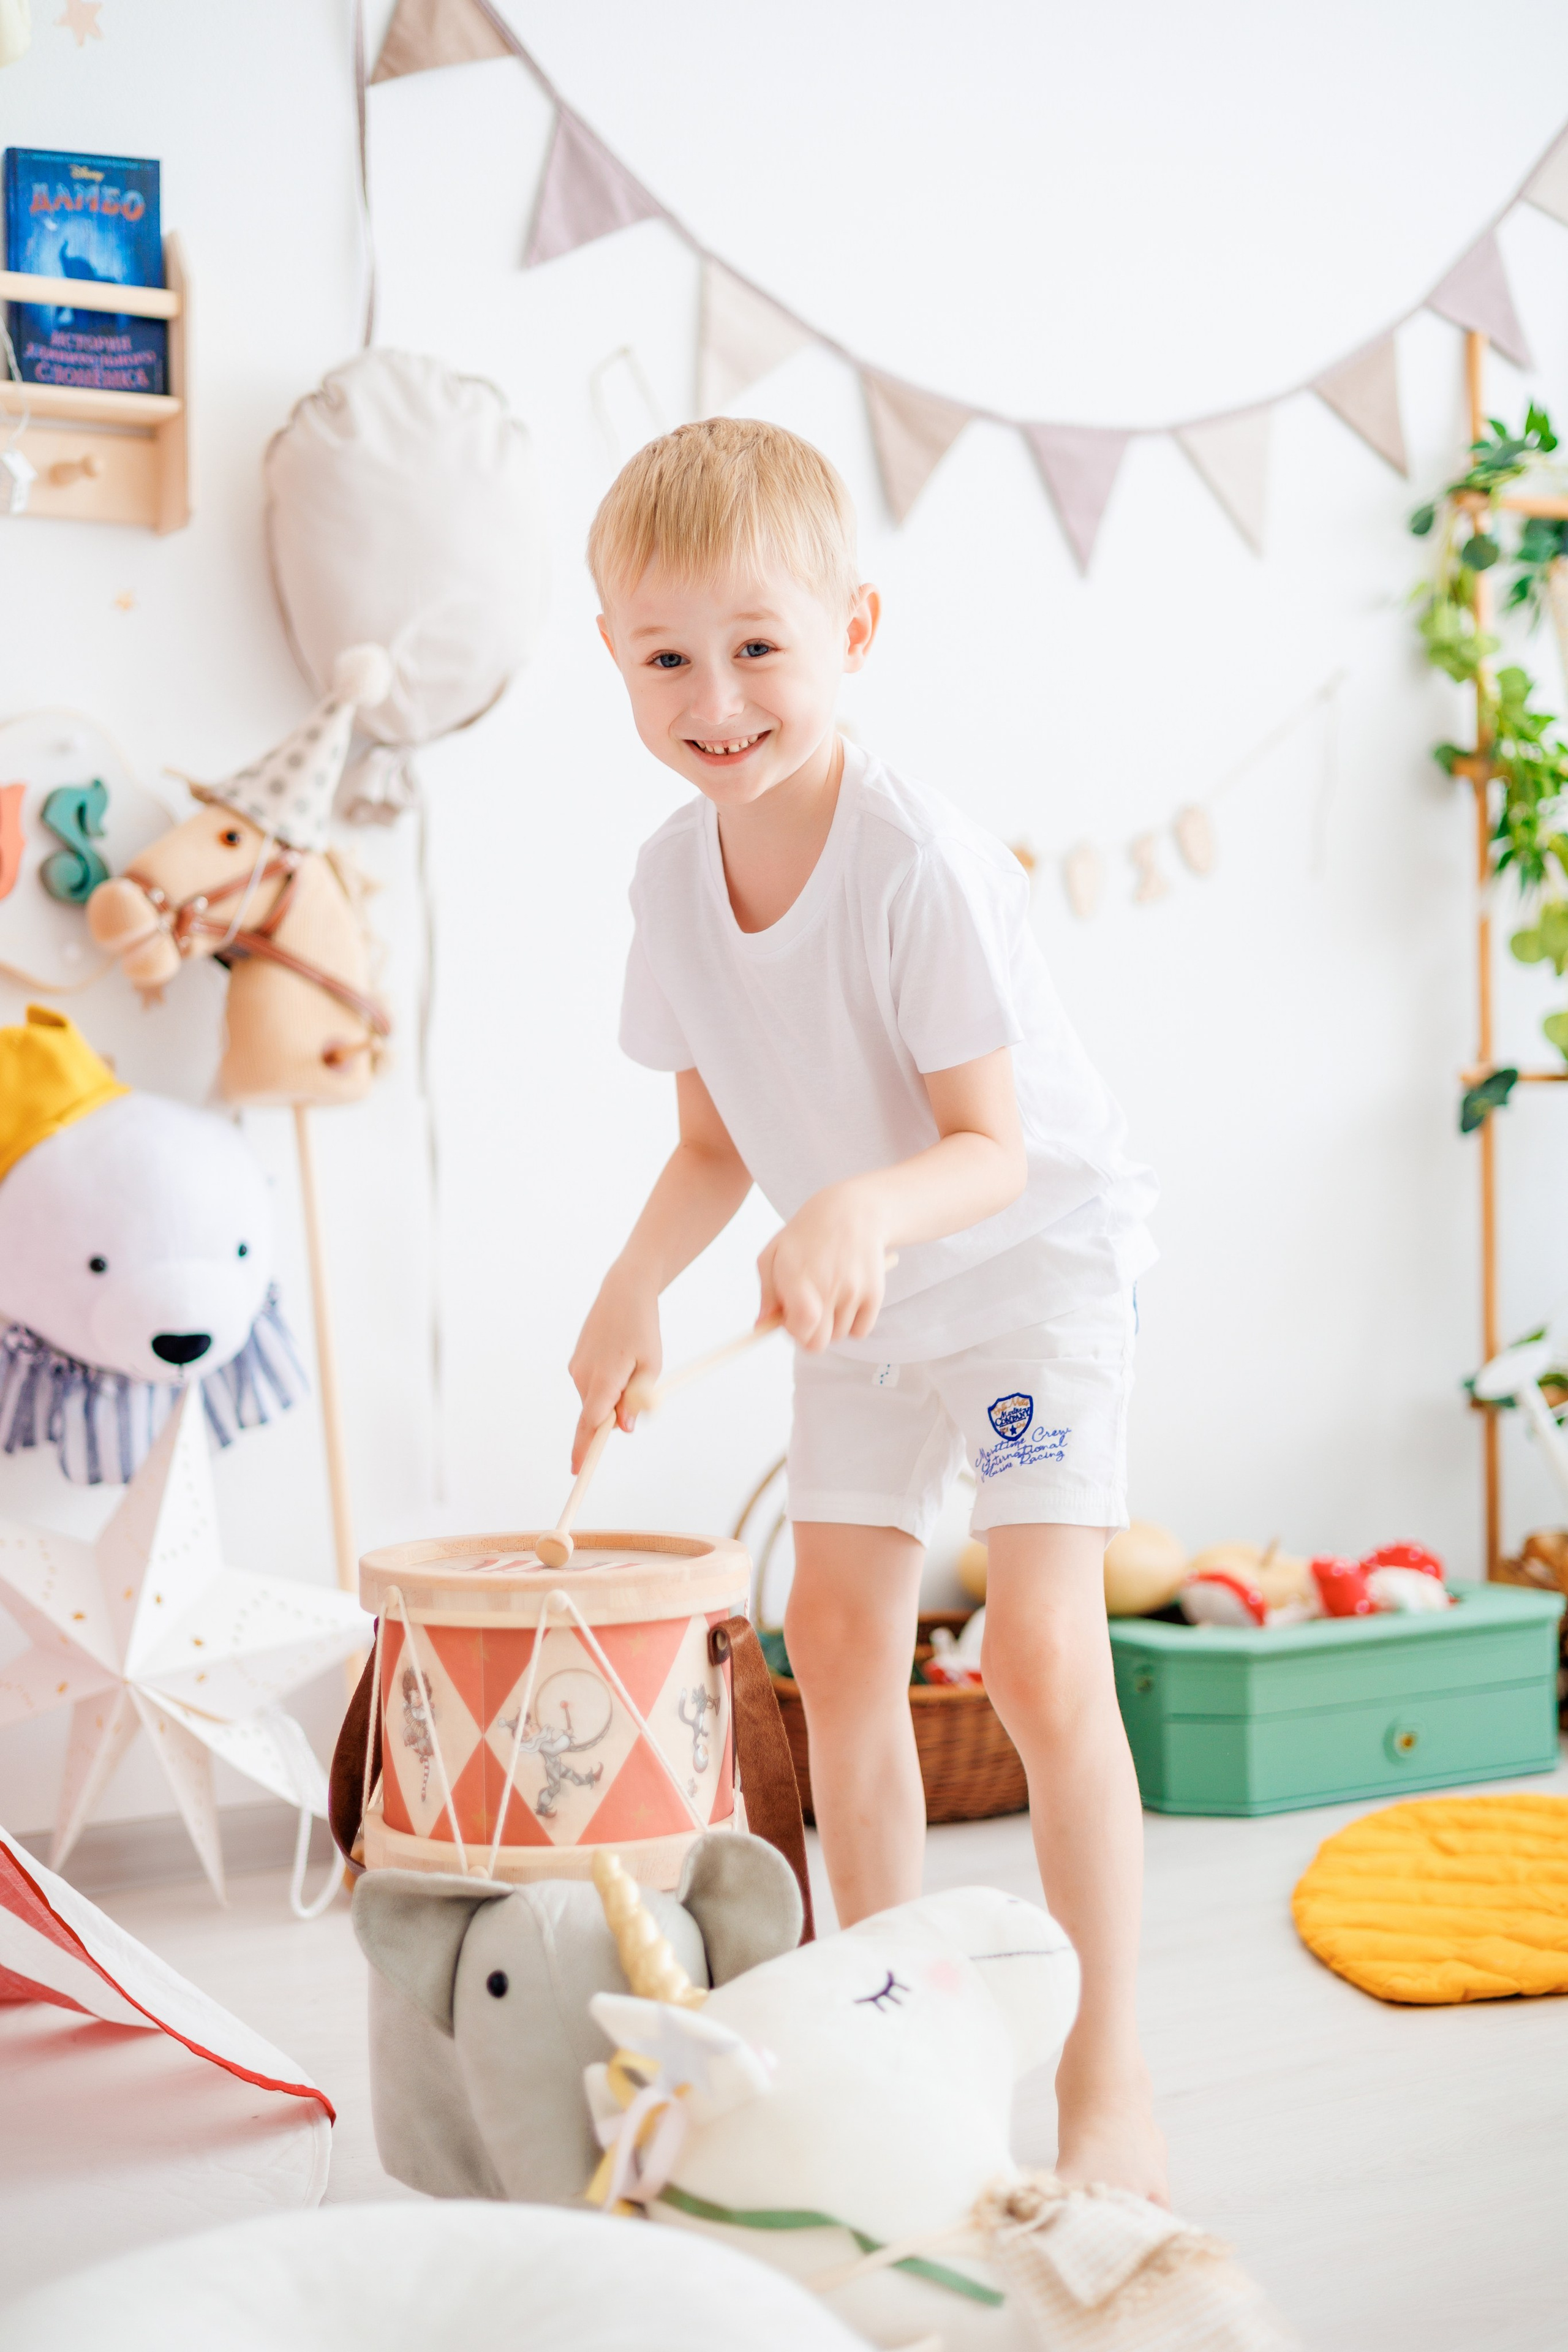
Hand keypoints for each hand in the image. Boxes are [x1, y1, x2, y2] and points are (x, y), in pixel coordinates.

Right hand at [567, 1262, 660, 1469]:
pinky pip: (591, 1386)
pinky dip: (605, 1384)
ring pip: (594, 1400)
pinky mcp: (575, 1362)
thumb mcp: (650, 1365)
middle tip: (637, 1383)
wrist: (623, 1293)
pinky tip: (618, 1358)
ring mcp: (576, 1368)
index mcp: (605, 1377)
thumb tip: (623, 1429)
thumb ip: (636, 1400)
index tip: (578, 1471)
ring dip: (612, 1396)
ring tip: (631, 1363)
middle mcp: (584, 1375)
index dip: (584, 1449)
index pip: (590, 1422)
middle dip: (613, 1416)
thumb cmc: (642, 1329)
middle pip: (594, 1415)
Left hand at [757, 1182, 888, 1350]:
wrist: (852, 1212)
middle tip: (809, 1314)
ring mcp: (854, 1291)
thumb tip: (761, 1325)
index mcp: (798, 1278)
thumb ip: (767, 1293)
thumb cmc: (807, 1234)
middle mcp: (828, 1286)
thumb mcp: (773, 1254)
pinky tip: (846, 1299)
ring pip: (839, 1336)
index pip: (800, 1330)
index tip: (791, 1320)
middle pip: (818, 1344)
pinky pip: (861, 1331)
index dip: (793, 1332)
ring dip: (831, 1325)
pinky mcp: (875, 1294)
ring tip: (829, 1296)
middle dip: (810, 1335)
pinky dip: (854, 1323)